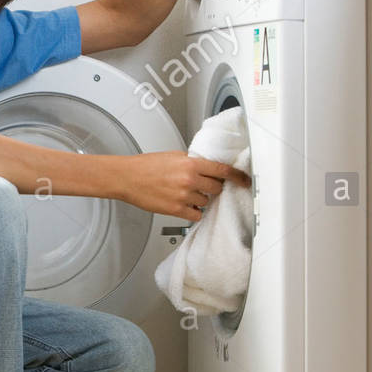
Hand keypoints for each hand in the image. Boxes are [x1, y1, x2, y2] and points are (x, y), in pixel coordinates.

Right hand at [116, 151, 250, 222]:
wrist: (127, 177)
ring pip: (205, 202)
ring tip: (185, 193)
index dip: (238, 177)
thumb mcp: (173, 155)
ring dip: (200, 199)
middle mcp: (189, 180)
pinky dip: (193, 211)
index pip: (223, 171)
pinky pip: (196, 215)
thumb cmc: (145, 166)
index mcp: (191, 163)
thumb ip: (192, 162)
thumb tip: (206, 168)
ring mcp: (183, 196)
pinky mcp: (176, 209)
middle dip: (212, 187)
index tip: (245, 181)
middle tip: (202, 185)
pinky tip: (184, 205)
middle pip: (216, 188)